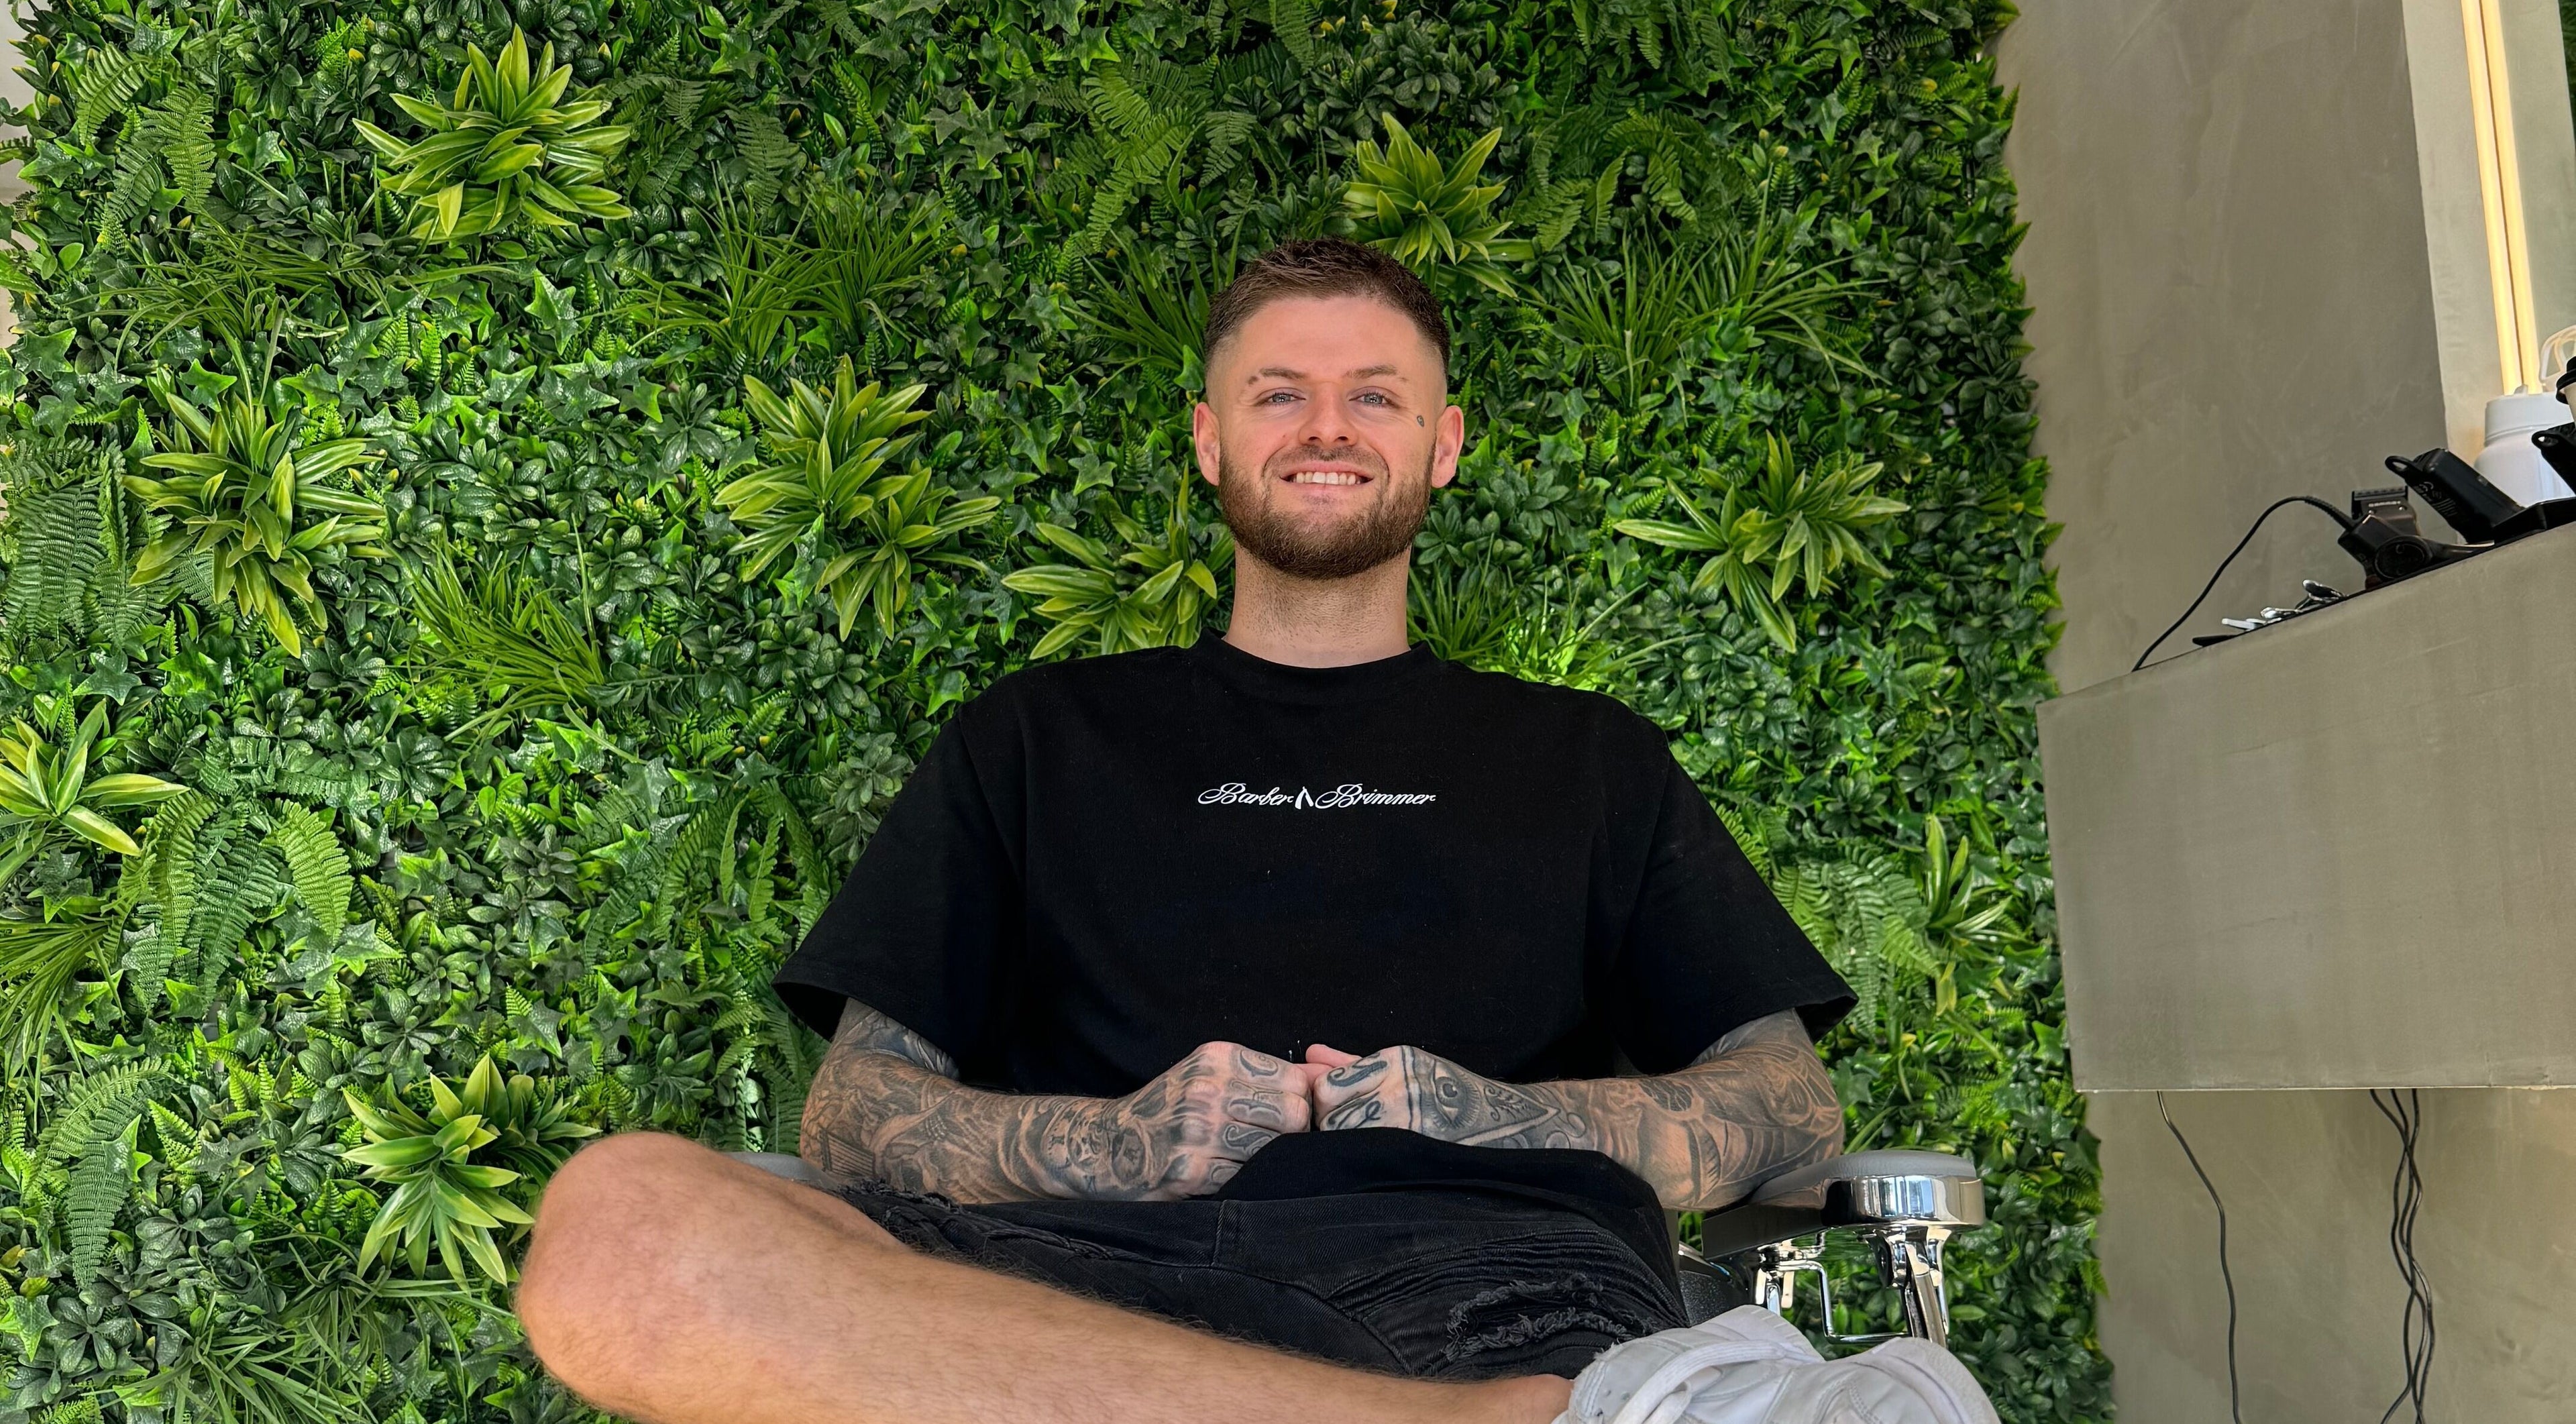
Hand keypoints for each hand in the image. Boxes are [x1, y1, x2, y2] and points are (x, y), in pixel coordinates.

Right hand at [1083, 1041, 1317, 1199]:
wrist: (1108, 1145)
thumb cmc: (1169, 1108)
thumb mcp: (1211, 1074)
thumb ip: (1269, 1074)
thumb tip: (1326, 1074)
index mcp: (1219, 1058)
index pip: (1297, 1081)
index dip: (1302, 1104)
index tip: (1287, 1117)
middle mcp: (1208, 1089)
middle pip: (1295, 1116)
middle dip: (1293, 1134)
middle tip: (1275, 1143)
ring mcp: (1198, 1131)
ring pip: (1275, 1151)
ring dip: (1269, 1162)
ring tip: (1248, 1159)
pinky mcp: (1190, 1171)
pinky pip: (1247, 1180)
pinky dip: (1246, 1183)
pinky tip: (1227, 1174)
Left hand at [1303, 1043, 1577, 1146]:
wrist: (1515, 1123)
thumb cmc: (1454, 1094)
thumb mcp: (1407, 1068)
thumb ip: (1353, 1064)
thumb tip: (1309, 1055)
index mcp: (1396, 1060)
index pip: (1327, 1087)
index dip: (1323, 1105)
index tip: (1335, 1114)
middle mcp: (1401, 1087)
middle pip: (1330, 1115)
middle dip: (1330, 1127)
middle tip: (1348, 1137)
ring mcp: (1410, 1122)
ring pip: (1346, 1139)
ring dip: (1346, 1146)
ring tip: (1367, 1150)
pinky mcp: (1420, 1152)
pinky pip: (1371, 1161)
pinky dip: (1366, 1163)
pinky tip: (1378, 1164)